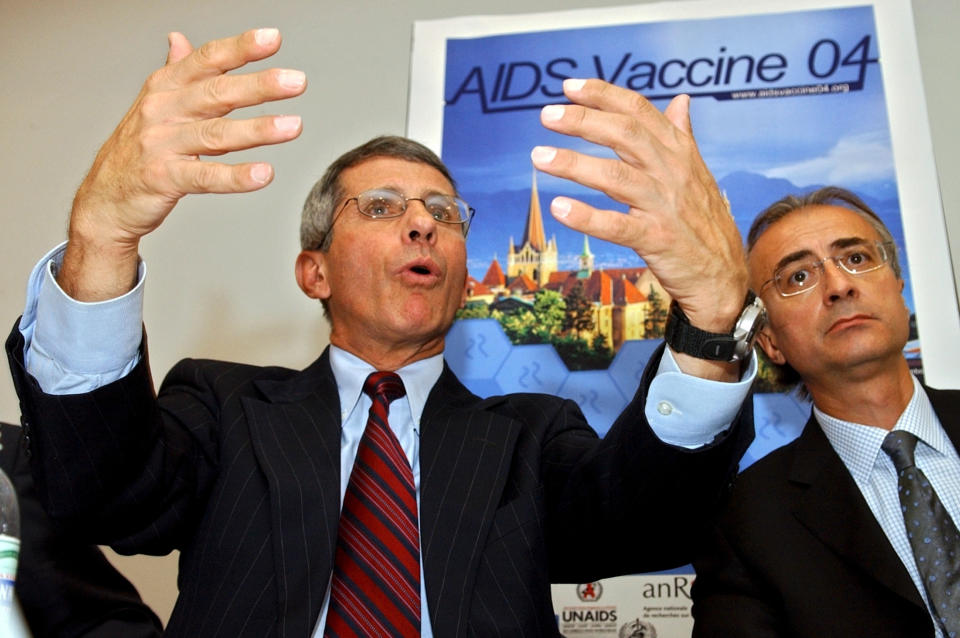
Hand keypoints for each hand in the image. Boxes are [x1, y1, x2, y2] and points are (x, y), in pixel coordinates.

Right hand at [61, 28, 305, 300]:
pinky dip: (236, 176)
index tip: (272, 38)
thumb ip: (174, 72)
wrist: (104, 199)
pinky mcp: (162, 178)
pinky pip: (204, 176)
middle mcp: (162, 111)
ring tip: (293, 125)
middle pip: (216, 93)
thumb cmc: (136, 151)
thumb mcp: (154, 105)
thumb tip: (180, 39)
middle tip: (297, 81)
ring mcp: (160, 144)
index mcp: (165, 87)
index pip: (206, 60)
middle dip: (259, 86)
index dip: (239, 48)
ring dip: (257, 129)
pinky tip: (263, 173)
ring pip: (215, 133)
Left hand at [530, 79, 746, 334]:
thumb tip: (681, 100)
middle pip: (625, 135)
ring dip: (575, 164)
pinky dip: (587, 217)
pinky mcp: (657, 239)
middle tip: (546, 114)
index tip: (568, 87)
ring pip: (616, 177)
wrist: (724, 276)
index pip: (639, 111)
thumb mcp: (697, 173)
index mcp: (679, 152)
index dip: (603, 95)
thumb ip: (682, 135)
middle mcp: (672, 172)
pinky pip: (618, 225)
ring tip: (539, 156)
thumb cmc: (703, 222)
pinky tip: (559, 208)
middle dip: (584, 120)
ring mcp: (664, 205)